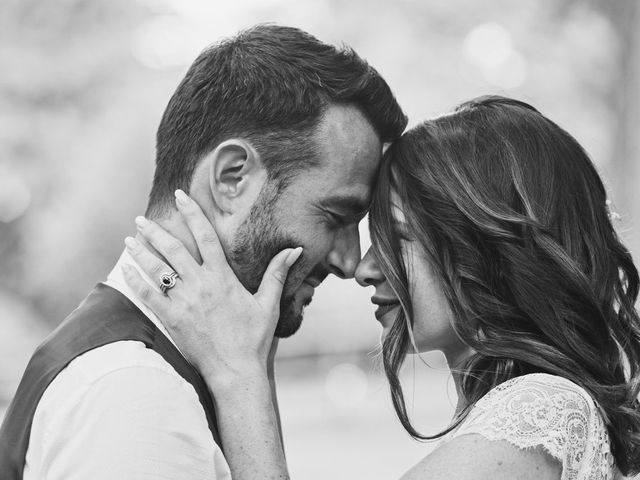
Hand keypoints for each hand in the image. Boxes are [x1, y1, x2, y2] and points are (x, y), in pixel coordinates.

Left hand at [122, 189, 301, 386]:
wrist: (235, 370)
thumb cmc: (253, 337)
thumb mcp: (269, 303)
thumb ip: (277, 272)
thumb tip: (295, 249)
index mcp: (223, 277)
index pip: (205, 236)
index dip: (192, 212)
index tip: (180, 196)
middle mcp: (200, 284)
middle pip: (173, 249)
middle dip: (155, 231)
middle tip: (140, 219)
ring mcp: (183, 302)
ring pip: (157, 270)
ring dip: (141, 252)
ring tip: (130, 240)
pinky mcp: (171, 320)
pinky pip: (149, 296)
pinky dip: (136, 281)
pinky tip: (127, 270)